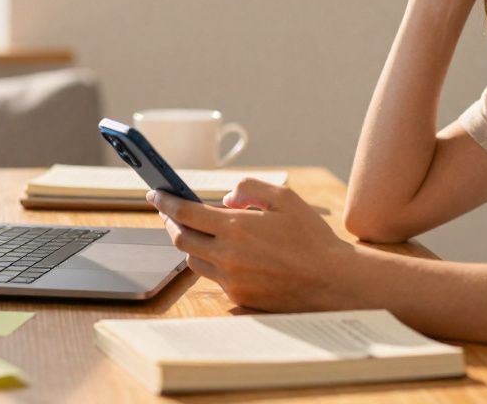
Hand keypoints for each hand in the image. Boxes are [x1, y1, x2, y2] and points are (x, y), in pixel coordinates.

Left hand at [148, 180, 355, 311]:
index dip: (165, 202)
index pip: (184, 213)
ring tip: (198, 231)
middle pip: (180, 239)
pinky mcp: (238, 297)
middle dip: (171, 223)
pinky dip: (211, 262)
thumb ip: (249, 189)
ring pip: (193, 260)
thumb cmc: (311, 237)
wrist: (331, 281)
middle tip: (171, 212)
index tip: (155, 194)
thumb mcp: (284, 198)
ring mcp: (231, 279)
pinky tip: (223, 253)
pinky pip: (213, 278)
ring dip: (190, 244)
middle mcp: (227, 255)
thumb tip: (225, 199)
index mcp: (235, 227)